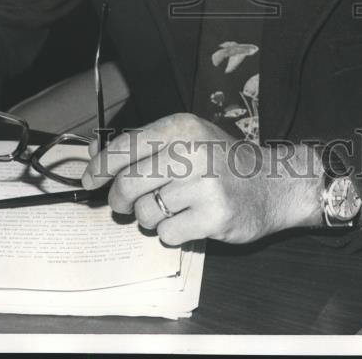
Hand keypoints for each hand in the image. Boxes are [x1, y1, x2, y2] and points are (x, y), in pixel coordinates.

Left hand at [81, 112, 323, 244]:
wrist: (273, 182)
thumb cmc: (222, 161)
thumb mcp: (186, 138)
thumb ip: (143, 145)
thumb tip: (93, 154)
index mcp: (180, 127)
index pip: (124, 147)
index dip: (99, 168)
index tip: (87, 181)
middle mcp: (190, 151)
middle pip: (127, 185)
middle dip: (119, 200)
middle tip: (124, 204)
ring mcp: (203, 185)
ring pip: (145, 213)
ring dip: (151, 217)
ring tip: (173, 207)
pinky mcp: (213, 216)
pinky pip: (167, 234)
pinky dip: (172, 233)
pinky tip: (189, 221)